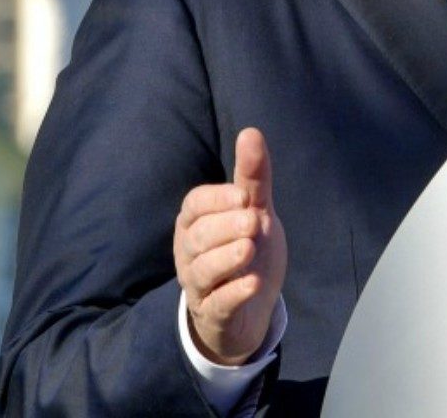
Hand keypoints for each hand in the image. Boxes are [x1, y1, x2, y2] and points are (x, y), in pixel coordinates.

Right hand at [174, 127, 287, 364]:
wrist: (252, 309)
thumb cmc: (248, 250)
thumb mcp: (255, 211)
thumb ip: (253, 177)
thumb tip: (251, 131)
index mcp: (196, 223)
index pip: (195, 205)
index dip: (216, 199)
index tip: (244, 196)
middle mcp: (190, 253)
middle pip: (197, 236)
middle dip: (225, 227)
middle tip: (254, 221)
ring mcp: (199, 286)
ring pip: (202, 271)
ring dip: (226, 258)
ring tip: (249, 248)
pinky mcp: (213, 315)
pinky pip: (217, 305)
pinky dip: (233, 294)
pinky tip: (251, 283)